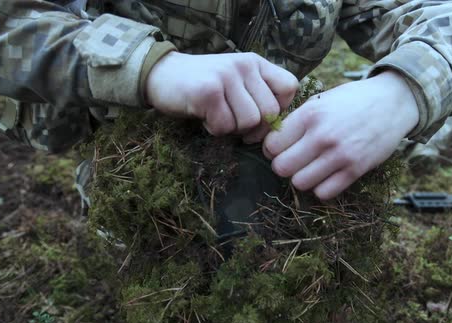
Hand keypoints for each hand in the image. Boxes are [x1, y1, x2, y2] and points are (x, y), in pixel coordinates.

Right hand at [146, 52, 297, 136]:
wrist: (162, 75)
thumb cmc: (204, 86)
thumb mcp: (236, 82)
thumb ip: (258, 96)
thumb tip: (276, 128)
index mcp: (255, 63)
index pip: (289, 87)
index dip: (280, 109)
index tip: (261, 116)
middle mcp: (244, 65)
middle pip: (269, 112)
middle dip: (254, 128)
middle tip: (235, 124)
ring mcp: (226, 76)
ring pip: (249, 121)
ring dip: (233, 128)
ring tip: (218, 117)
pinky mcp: (208, 91)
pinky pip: (225, 126)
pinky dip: (215, 129)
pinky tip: (205, 117)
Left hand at [263, 71, 418, 199]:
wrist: (392, 102)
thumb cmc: (352, 100)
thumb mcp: (321, 100)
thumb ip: (297, 120)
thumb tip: (271, 141)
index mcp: (310, 114)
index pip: (272, 145)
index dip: (271, 149)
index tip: (280, 148)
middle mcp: (322, 136)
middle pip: (281, 167)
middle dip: (283, 166)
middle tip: (292, 160)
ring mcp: (340, 155)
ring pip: (299, 183)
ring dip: (301, 178)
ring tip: (310, 168)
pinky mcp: (355, 170)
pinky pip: (324, 193)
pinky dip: (321, 188)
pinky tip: (325, 176)